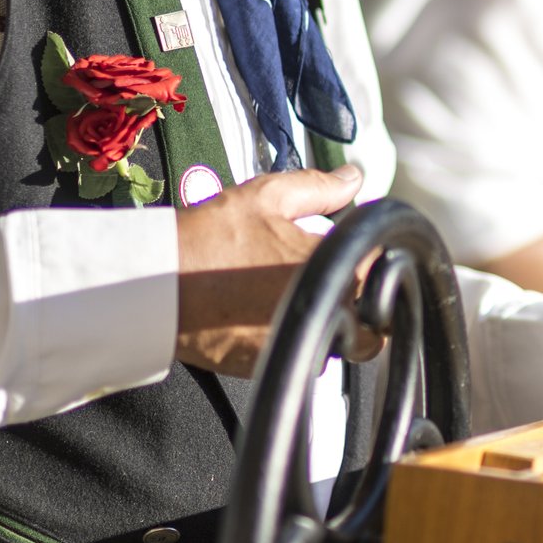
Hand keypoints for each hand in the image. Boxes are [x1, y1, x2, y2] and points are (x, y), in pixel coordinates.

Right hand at [173, 164, 364, 374]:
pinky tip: (275, 318)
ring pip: (342, 344)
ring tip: (304, 301)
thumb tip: (353, 177)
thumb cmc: (211, 238)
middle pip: (373, 318)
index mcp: (331, 266)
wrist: (159, 285)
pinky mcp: (275, 365)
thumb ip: (319, 187)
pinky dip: (299, 341)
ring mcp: (299, 342)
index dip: (376, 257)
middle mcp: (324, 310)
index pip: (383, 267)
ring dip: (335, 325)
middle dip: (366, 302)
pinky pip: (305, 360)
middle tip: (341, 283)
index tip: (362, 252)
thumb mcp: (267, 196)